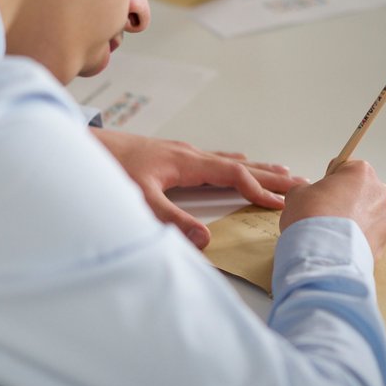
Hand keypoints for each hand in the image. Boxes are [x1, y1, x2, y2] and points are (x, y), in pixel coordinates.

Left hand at [93, 130, 305, 247]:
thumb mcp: (140, 198)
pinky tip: (235, 163)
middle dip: (270, 175)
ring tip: (280, 173)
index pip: (234, 176)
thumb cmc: (108, 167)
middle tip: (300, 182)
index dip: (259, 190)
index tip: (281, 204)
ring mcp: (180, 152)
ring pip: (228, 161)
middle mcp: (189, 154)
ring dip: (255, 168)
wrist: (84, 146)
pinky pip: (213, 160)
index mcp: (187, 162)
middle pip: (239, 165)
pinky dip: (233, 165)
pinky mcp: (170, 155)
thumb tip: (205, 239)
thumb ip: (172, 220)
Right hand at [280, 160, 385, 259]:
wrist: (322, 256)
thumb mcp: (297, 194)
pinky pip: (368, 238)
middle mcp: (380, 193)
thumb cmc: (311, 219)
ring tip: (332, 234)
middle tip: (326, 214)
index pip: (347, 168)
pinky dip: (356, 241)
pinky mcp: (384, 244)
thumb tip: (311, 198)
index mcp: (361, 173)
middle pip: (362, 192)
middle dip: (347, 201)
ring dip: (354, 222)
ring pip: (368, 216)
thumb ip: (308, 190)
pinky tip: (339, 247)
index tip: (322, 191)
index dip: (331, 180)